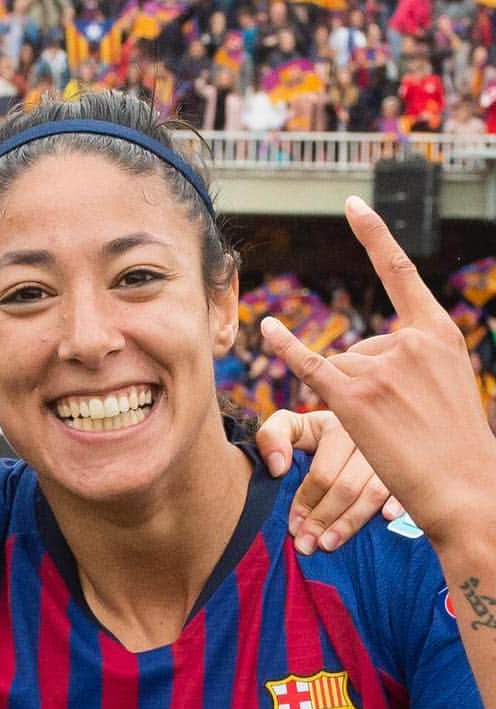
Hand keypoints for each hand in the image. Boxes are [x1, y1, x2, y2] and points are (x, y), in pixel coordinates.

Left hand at [257, 408, 400, 554]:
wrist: (356, 428)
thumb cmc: (317, 435)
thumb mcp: (290, 428)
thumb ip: (272, 437)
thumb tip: (278, 468)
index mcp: (340, 425)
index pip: (322, 472)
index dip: (306, 502)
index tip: (293, 527)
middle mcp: (370, 437)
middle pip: (347, 487)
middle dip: (324, 519)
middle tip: (308, 545)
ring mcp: (394, 452)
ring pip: (374, 493)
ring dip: (351, 522)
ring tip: (329, 544)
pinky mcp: (411, 466)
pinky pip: (407, 488)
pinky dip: (399, 504)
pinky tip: (386, 519)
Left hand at [261, 196, 495, 546]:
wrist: (463, 483)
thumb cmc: (454, 442)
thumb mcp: (448, 383)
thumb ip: (414, 357)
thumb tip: (366, 354)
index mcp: (436, 331)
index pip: (398, 273)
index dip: (372, 236)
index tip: (351, 206)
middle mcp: (407, 340)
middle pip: (360, 349)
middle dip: (369, 387)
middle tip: (403, 423)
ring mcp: (379, 368)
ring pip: (341, 372)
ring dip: (353, 404)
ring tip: (391, 434)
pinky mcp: (354, 398)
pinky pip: (309, 366)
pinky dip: (285, 348)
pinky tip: (265, 328)